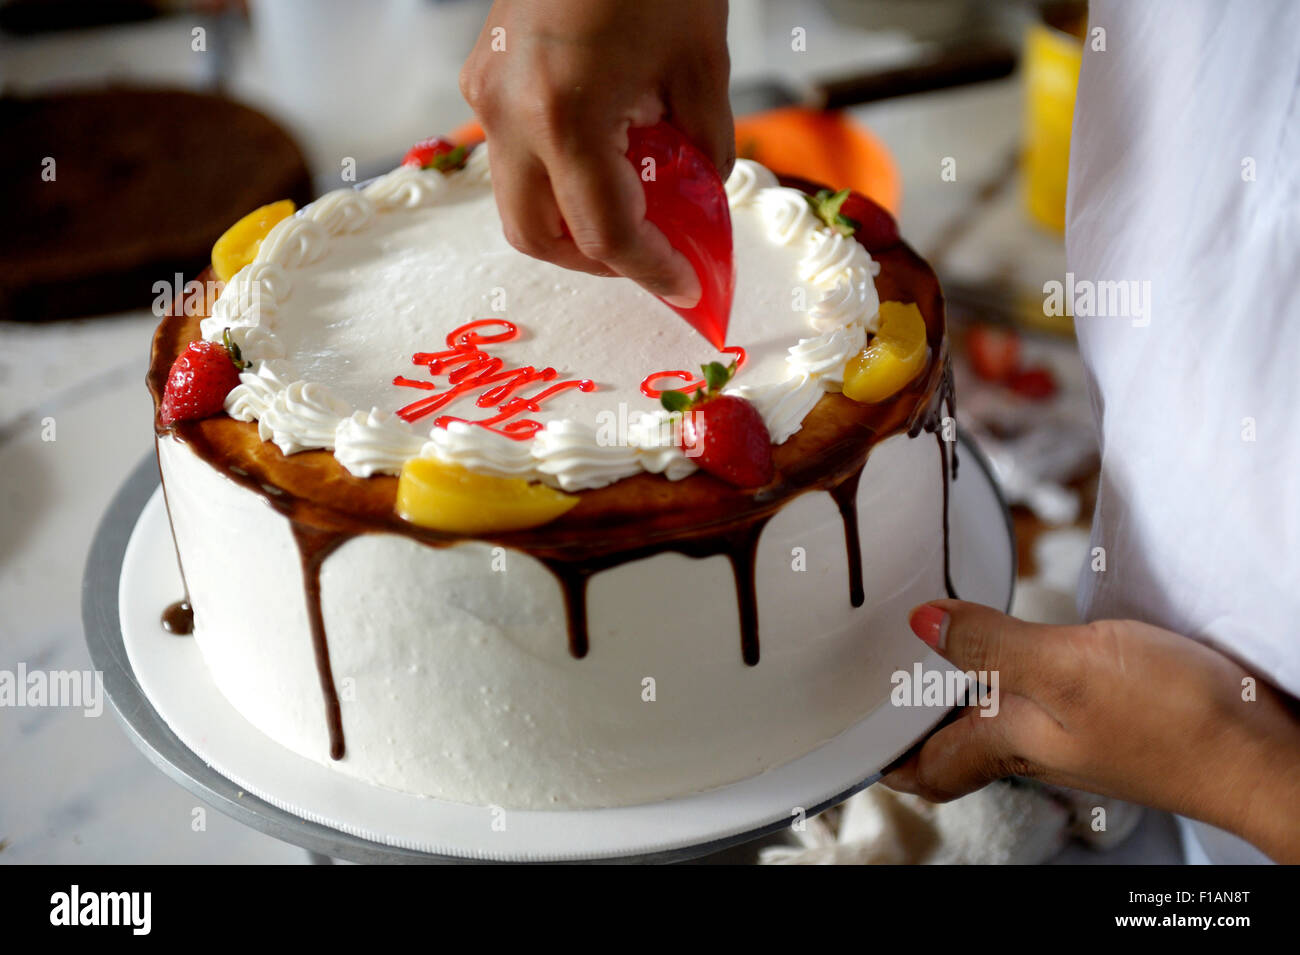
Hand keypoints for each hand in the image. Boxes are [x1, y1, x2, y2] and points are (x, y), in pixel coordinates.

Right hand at [459, 0, 732, 305]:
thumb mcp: (701, 64)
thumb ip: (703, 149)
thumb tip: (700, 204)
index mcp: (564, 114)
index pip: (604, 231)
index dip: (651, 270)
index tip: (690, 287)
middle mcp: (509, 113)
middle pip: (538, 236)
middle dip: (599, 260)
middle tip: (656, 256)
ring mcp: (487, 92)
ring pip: (518, 202)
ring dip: (574, 223)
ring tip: (637, 206)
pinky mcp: (485, 74)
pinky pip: (515, 156)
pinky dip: (558, 179)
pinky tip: (608, 158)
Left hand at [882, 599, 1299, 862]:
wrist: (1261, 750)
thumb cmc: (1171, 721)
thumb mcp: (1065, 669)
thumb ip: (991, 646)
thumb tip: (919, 624)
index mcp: (1010, 743)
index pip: (930, 766)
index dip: (888, 758)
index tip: (851, 737)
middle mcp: (1034, 743)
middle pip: (956, 742)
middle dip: (914, 719)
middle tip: (876, 680)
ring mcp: (1072, 730)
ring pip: (995, 717)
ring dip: (958, 689)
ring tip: (927, 647)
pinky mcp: (1109, 710)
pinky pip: (1039, 695)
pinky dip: (1010, 672)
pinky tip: (1012, 640)